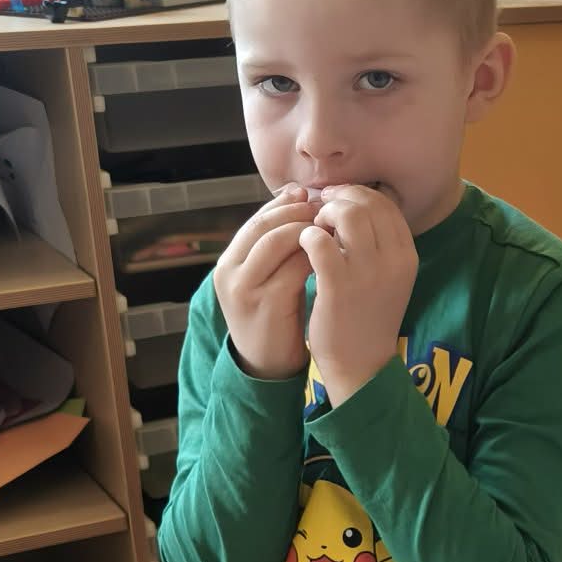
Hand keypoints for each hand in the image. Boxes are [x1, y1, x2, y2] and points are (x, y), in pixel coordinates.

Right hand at [213, 187, 316, 379]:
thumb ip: (276, 248)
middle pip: (264, 226)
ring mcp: (245, 289)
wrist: (267, 365)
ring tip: (330, 227)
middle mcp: (229, 272)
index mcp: (228, 262)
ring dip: (307, 230)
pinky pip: (294, 269)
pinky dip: (315, 256)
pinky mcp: (267, 305)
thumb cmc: (274, 317)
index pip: (256, 220)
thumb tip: (298, 200)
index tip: (309, 195)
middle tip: (324, 207)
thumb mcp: (266, 279)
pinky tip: (333, 253)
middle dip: (297, 212)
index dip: (284, 204)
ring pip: (277, 242)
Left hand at [301, 185, 418, 404]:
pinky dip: (307, 236)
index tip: (338, 201)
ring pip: (345, 214)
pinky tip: (303, 247)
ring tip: (313, 230)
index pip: (386, 204)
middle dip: (339, 199)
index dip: (359, 195)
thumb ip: (378, 244)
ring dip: (323, 215)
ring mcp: (367, 272)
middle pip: (367, 203)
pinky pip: (318, 240)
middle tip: (321, 211)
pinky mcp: (338, 285)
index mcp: (407, 256)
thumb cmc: (367, 319)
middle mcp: (393, 260)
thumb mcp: (388, 279)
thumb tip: (352, 204)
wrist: (361, 365)